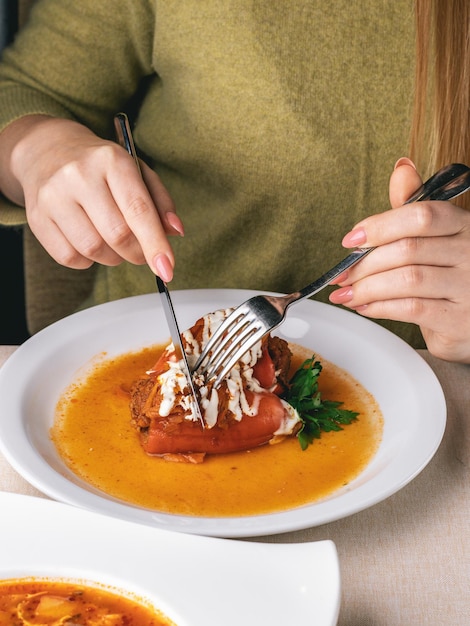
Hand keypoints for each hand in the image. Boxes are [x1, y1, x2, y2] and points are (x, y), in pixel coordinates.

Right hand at [0, 115, 182, 280]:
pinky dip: (87, 260)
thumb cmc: (101, 167)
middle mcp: (79, 175)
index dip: (155, 244)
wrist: (48, 150)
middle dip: (137, 253)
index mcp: (111, 160)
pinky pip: (69, 258)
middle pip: (117, 236)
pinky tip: (90, 242)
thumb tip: (175, 231)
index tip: (167, 268)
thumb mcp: (136, 171)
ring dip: (113, 258)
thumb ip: (160, 201)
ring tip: (114, 244)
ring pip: (93, 250)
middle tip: (141, 252)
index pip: (138, 210)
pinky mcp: (37, 217)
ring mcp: (53, 196)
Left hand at [329, 157, 469, 362]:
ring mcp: (468, 288)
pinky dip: (380, 307)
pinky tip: (365, 307)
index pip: (423, 216)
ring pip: (406, 280)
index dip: (381, 225)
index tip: (352, 240)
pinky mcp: (459, 320)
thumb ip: (415, 208)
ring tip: (346, 294)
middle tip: (342, 275)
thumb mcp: (437, 239)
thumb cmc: (451, 278)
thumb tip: (402, 169)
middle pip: (407, 250)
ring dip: (366, 288)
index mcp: (464, 227)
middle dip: (364, 264)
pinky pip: (411, 309)